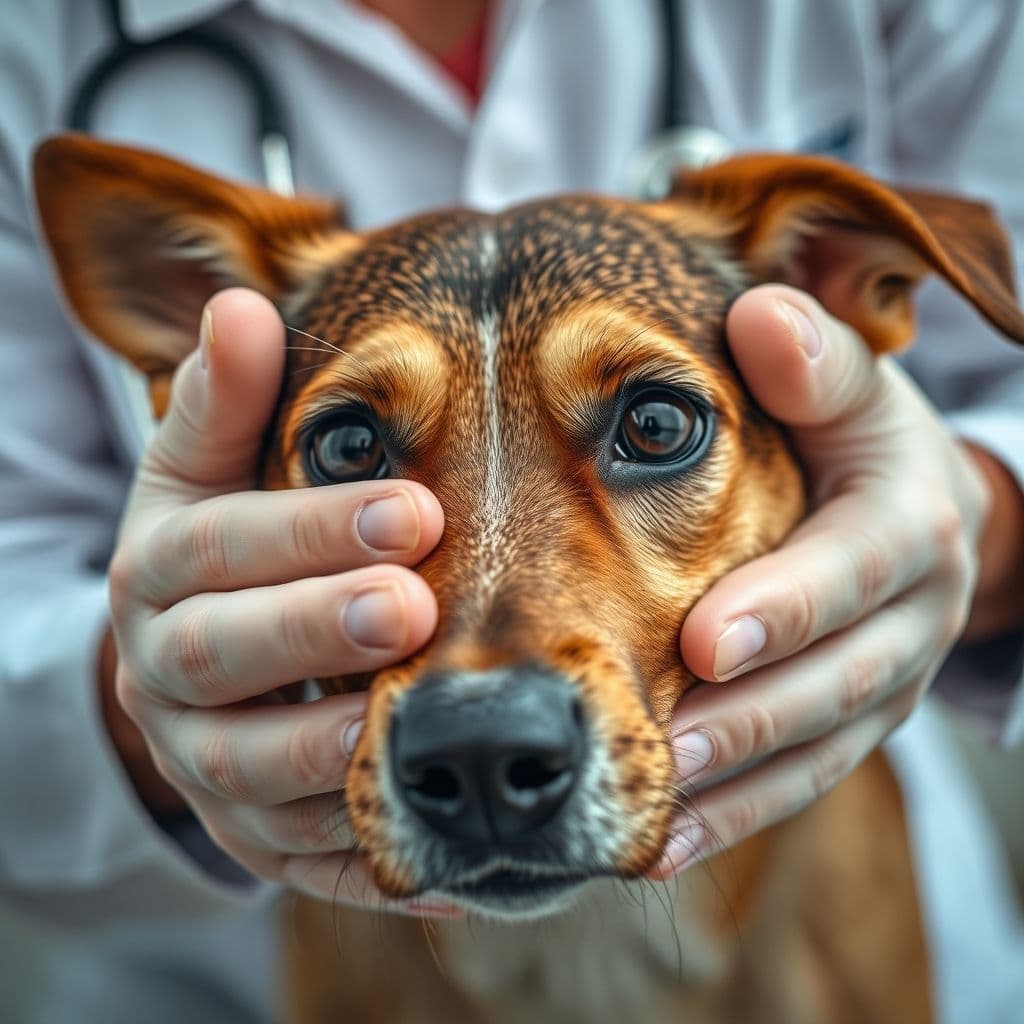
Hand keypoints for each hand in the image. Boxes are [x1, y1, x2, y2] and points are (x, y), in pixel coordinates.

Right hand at [106, 288, 456, 915]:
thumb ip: (225, 399)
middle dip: (317, 632)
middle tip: (414, 607)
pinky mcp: (247, 832)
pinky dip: (365, 861)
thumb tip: (242, 306)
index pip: (219, 543)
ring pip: (248, 773)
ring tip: (411, 730)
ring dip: (330, 756)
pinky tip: (445, 860)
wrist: (194, 658)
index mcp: (161, 569)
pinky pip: (297, 860)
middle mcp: (166, 669)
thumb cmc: (226, 545)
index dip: (310, 528)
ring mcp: (202, 761)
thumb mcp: (209, 469)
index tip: (414, 507)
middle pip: (224, 657)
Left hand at [653, 284, 994, 875]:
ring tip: (648, 820)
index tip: (703, 639)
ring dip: (735, 790)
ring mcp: (883, 685)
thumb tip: (759, 317)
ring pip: (817, 752)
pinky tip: (660, 845)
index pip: (853, 569)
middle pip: (837, 682)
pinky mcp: (851, 727)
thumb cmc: (858, 438)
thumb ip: (813, 357)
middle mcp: (909, 618)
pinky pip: (798, 783)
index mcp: (910, 522)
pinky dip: (733, 816)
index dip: (787, 608)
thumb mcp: (853, 385)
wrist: (916, 509)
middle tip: (662, 748)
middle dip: (751, 718)